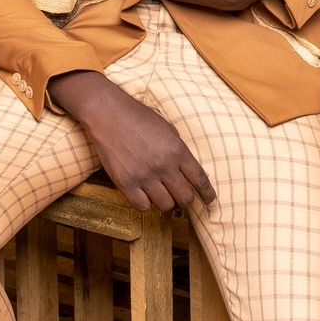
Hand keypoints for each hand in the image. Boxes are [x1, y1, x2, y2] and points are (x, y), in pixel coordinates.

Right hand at [48, 70, 215, 213]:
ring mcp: (144, 175)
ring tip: (160, 194)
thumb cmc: (139, 118)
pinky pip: (143, 206)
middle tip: (179, 196)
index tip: (211, 203)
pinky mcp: (125, 183)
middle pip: (185, 198)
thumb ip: (180, 151)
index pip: (200, 180)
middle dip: (186, 200)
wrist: (108, 114)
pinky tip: (144, 195)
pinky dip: (146, 204)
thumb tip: (189, 173)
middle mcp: (163, 165)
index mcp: (177, 150)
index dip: (208, 195)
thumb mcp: (168, 129)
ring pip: (166, 206)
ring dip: (166, 202)